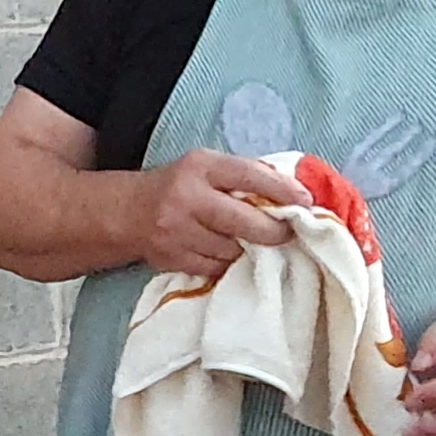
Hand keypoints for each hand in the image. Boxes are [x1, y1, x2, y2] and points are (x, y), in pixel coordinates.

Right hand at [139, 148, 308, 275]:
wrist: (128, 213)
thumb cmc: (179, 186)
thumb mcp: (206, 167)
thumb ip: (243, 175)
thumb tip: (292, 190)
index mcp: (200, 167)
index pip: (249, 175)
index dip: (282, 190)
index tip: (306, 202)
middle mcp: (187, 198)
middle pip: (243, 220)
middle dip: (273, 230)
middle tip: (288, 233)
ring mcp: (178, 231)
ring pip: (231, 249)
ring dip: (247, 249)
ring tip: (251, 242)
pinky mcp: (172, 258)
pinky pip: (215, 267)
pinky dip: (226, 262)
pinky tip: (226, 253)